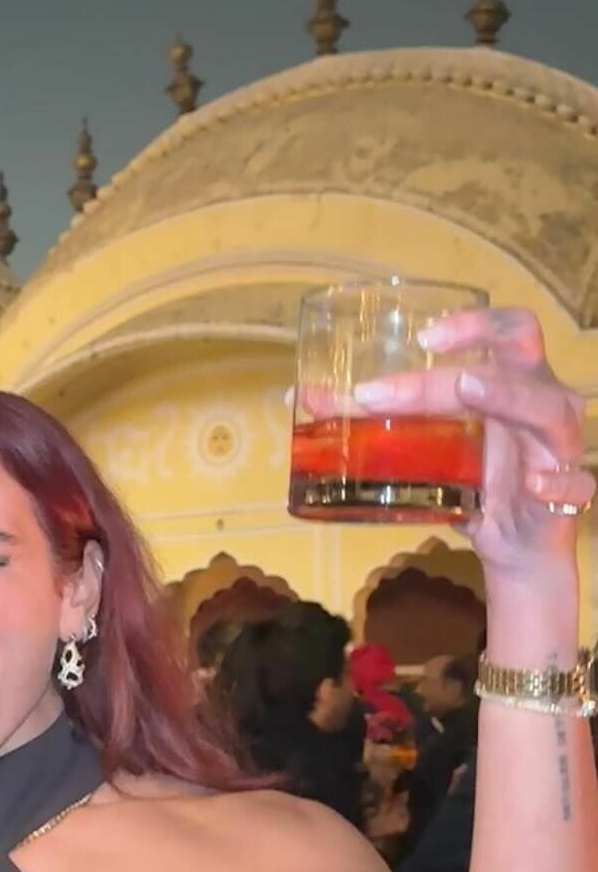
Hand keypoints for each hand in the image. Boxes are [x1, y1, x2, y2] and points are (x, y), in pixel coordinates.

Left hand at [355, 307, 592, 577]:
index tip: (424, 336)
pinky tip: (534, 484)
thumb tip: (300, 398)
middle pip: (521, 356)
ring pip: (549, 409)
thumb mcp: (420, 447)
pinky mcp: (569, 492)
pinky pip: (576, 482)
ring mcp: (557, 446)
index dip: (473, 324)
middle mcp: (539, 402)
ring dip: (510, 396)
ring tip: (470, 390)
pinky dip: (558, 481)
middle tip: (416, 363)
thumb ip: (372, 420)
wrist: (512, 547)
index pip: (507, 331)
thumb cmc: (469, 482)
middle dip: (469, 352)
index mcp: (508, 382)